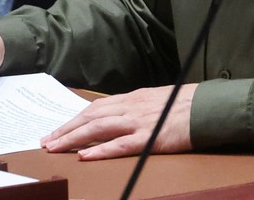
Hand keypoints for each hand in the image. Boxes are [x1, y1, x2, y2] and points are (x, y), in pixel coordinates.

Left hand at [40, 84, 195, 159]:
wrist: (207, 107)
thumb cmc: (184, 105)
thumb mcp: (154, 100)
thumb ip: (135, 107)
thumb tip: (116, 116)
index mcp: (132, 98)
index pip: (95, 108)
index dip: (74, 119)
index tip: (57, 130)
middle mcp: (131, 107)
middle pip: (91, 117)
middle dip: (66, 129)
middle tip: (46, 142)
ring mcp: (139, 122)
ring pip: (99, 128)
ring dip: (74, 138)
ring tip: (56, 148)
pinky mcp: (150, 138)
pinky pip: (120, 145)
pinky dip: (100, 150)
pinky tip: (85, 156)